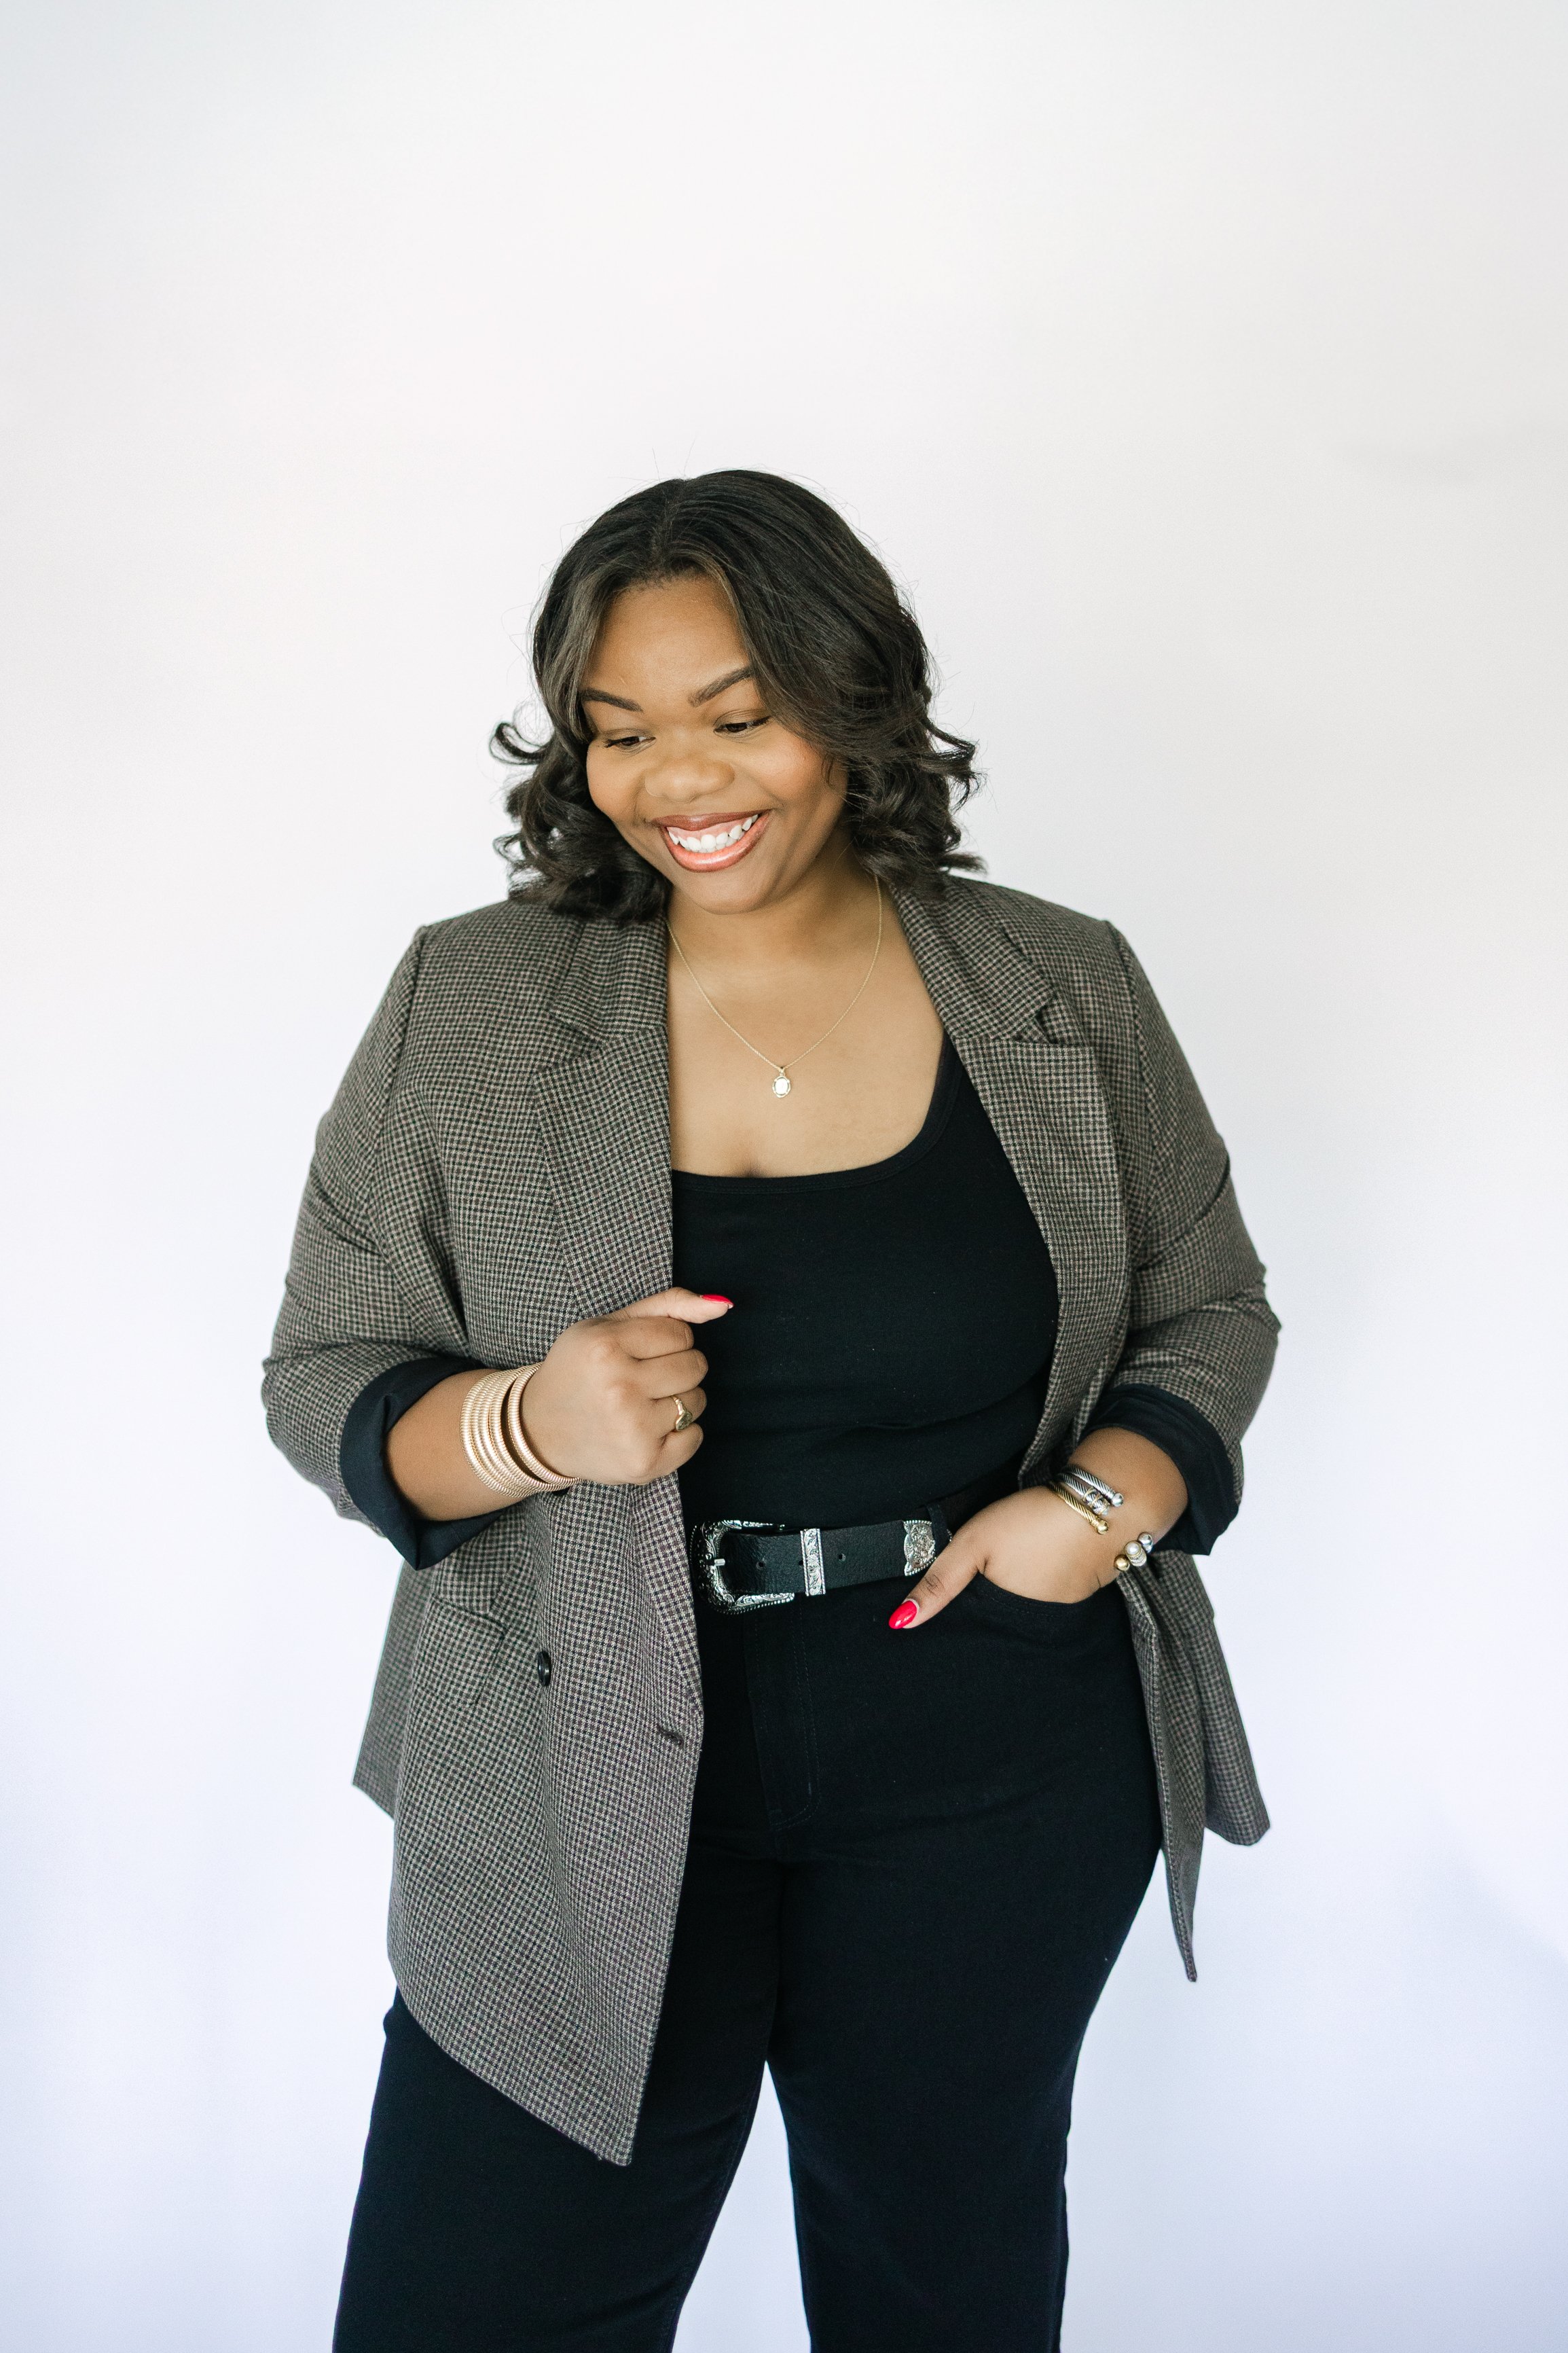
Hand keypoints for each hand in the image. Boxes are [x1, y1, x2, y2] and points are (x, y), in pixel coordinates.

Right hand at [520, 1286, 730, 1485]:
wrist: (539, 1430)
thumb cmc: (581, 1370)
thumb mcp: (610, 1325)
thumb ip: (670, 1305)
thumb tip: (723, 1304)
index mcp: (605, 1346)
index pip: (681, 1334)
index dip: (666, 1342)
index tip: (639, 1353)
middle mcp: (618, 1387)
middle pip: (695, 1366)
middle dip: (676, 1369)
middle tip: (641, 1380)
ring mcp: (632, 1428)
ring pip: (698, 1401)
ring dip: (678, 1401)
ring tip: (641, 1405)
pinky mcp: (643, 1462)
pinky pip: (695, 1438)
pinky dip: (679, 1434)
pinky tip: (647, 1430)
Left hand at [888, 1487, 1111, 1628]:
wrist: (1103, 1505)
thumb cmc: (1032, 1520)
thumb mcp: (973, 1544)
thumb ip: (939, 1582)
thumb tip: (900, 1623)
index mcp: (1007, 1614)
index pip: (977, 1626)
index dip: (962, 1617)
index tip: (954, 1604)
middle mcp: (1039, 1620)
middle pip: (1004, 1616)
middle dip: (993, 1602)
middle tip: (993, 1566)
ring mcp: (1066, 1604)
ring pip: (1032, 1602)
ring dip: (1023, 1588)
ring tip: (1019, 1557)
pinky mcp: (1086, 1585)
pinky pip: (1057, 1589)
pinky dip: (1047, 1576)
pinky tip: (1045, 1554)